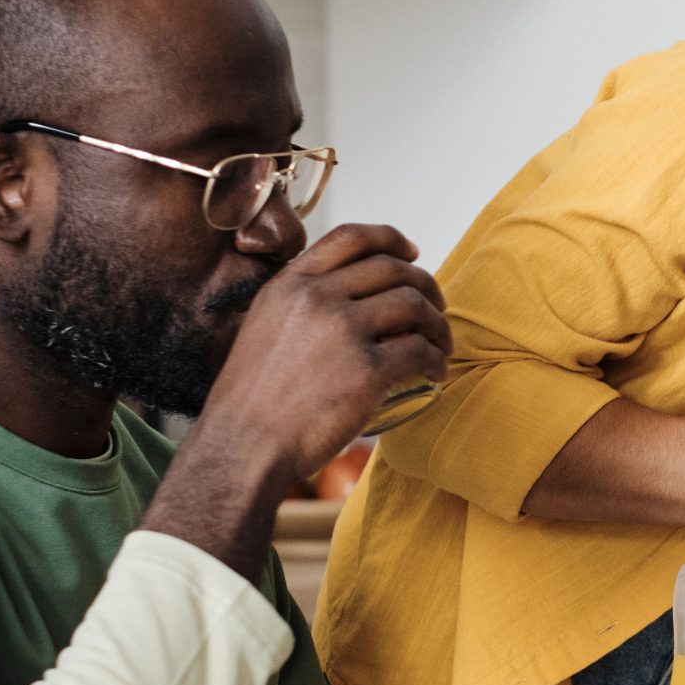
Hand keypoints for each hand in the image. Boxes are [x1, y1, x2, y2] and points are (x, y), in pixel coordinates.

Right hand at [195, 223, 449, 482]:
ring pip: (414, 305)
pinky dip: (436, 359)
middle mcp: (317, 298)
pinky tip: (436, 372)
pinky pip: (420, 350)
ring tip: (440, 344)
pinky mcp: (367, 370)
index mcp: (289, 284)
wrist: (243, 447)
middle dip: (424, 285)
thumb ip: (301, 304)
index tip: (412, 253)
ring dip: (437, 324)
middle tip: (436, 307)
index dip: (390, 239)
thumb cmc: (252, 400)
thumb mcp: (263, 327)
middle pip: (393, 270)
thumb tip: (349, 293)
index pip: (351, 237)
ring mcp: (344, 332)